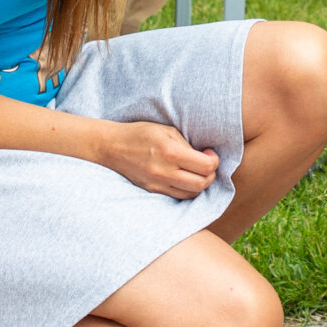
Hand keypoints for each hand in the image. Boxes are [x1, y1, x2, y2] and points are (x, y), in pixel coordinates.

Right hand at [98, 120, 219, 198]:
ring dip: (200, 184)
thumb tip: (204, 156)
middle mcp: (164, 171)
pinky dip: (186, 190)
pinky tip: (185, 179)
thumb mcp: (167, 130)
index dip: (214, 161)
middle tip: (207, 164)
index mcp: (170, 152)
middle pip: (202, 184)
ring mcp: (157, 184)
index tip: (209, 153)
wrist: (112, 147)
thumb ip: (187, 144)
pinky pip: (177, 196)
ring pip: (191, 194)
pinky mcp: (152, 191)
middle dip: (210, 174)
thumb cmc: (141, 134)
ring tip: (197, 172)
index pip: (205, 166)